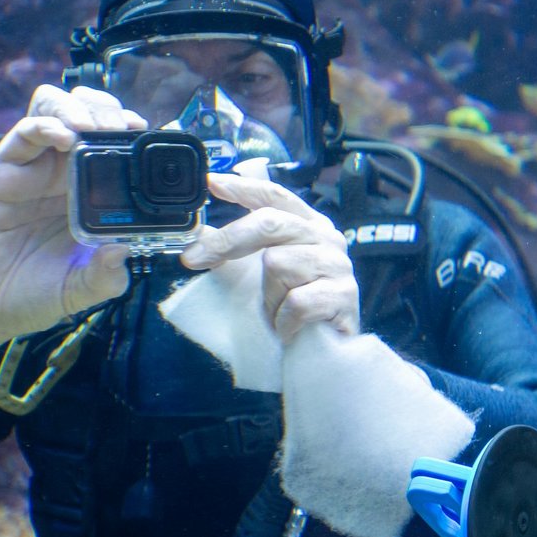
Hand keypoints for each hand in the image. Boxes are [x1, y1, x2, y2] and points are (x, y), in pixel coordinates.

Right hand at [0, 86, 144, 414]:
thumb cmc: (32, 294)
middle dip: (110, 110)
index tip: (151, 135)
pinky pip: (26, 131)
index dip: (134, 132)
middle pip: (90, 113)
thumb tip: (126, 251)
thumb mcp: (81, 289)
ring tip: (93, 129)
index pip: (116, 143)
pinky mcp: (4, 168)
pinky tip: (65, 139)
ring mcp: (34, 166)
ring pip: (57, 107)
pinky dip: (49, 124)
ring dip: (79, 107)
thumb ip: (106, 275)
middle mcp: (64, 172)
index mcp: (91, 194)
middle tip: (124, 129)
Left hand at [181, 173, 358, 341]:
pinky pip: (295, 302)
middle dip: (227, 241)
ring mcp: (337, 266)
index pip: (274, 195)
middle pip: (270, 222)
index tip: (211, 182)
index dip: (243, 188)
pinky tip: (290, 329)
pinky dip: (284, 321)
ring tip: (278, 313)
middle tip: (193, 259)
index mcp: (307, 224)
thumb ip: (236, 246)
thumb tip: (197, 230)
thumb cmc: (291, 308)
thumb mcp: (259, 272)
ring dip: (268, 298)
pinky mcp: (343, 296)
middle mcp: (326, 238)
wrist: (325, 353)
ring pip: (278, 265)